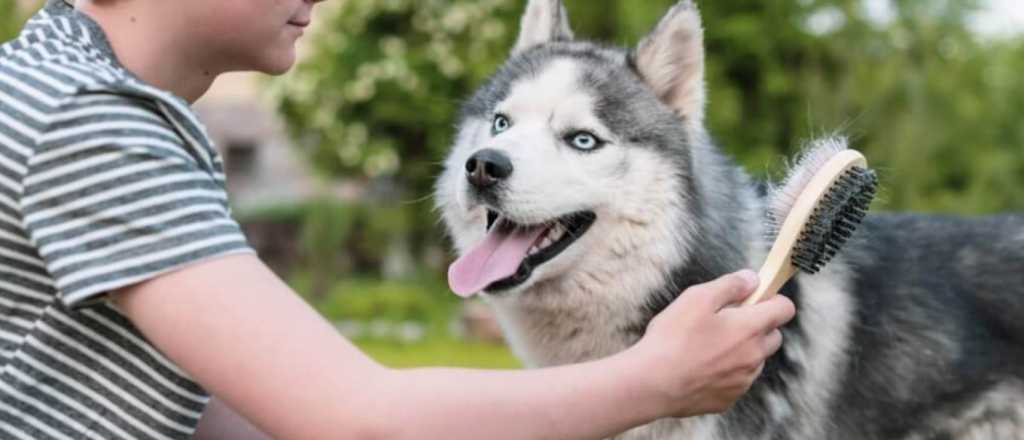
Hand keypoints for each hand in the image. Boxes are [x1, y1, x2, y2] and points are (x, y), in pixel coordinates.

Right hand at [627, 270, 795, 417]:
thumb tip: (752, 279)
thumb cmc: (672, 338)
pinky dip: (727, 373)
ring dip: (743, 351)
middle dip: (758, 326)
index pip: (785, 309)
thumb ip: (730, 285)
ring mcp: (743, 381)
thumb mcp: (697, 298)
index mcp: (750, 328)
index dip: (772, 299)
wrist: (652, 384)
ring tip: (707, 347)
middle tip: (726, 322)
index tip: (753, 298)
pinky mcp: (728, 399)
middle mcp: (754, 356)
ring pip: (755, 360)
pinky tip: (700, 368)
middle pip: (774, 336)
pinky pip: (737, 381)